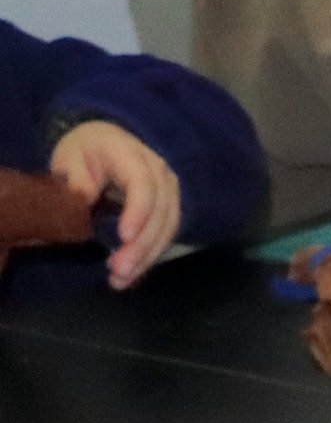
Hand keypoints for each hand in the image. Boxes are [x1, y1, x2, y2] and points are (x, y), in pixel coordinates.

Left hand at [48, 120, 176, 286]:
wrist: (105, 142)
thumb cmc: (85, 150)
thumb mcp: (69, 156)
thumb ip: (75, 176)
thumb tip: (86, 199)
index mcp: (132, 155)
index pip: (143, 185)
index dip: (137, 212)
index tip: (123, 237)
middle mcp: (159, 173)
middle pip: (160, 212)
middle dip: (142, 245)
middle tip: (119, 271)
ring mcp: (169, 192)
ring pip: (167, 229)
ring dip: (147, 257)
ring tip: (121, 280)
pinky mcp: (168, 210)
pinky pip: (165, 236)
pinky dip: (149, 257)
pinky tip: (130, 274)